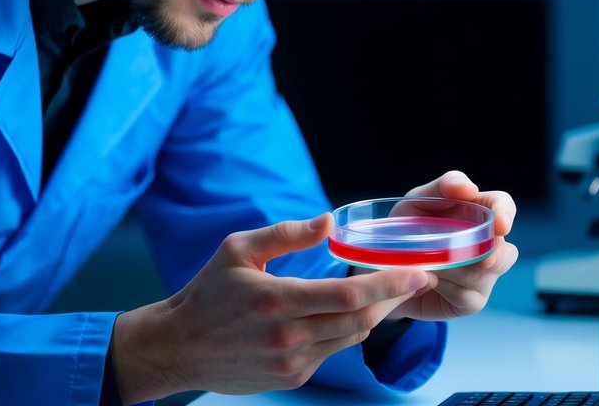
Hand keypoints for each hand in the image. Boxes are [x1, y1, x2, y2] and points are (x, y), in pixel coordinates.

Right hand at [110, 214, 435, 403]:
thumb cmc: (208, 293)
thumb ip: (286, 234)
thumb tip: (328, 221)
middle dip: (393, 297)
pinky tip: (347, 312)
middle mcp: (288, 338)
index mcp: (276, 301)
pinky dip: (347, 330)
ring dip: (374, 314)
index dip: (389, 284)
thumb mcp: (238, 248)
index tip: (417, 272)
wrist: (180, 347)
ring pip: (351, 339)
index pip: (348, 295)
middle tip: (415, 277)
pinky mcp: (292, 378)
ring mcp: (292, 363)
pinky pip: (332, 351)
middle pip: (360, 320)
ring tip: (387, 290)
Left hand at [384, 170, 518, 320]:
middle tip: (481, 260)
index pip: (502, 205)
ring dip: (454, 269)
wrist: (386, 268)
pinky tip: (428, 280)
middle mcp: (486, 244)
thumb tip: (468, 187)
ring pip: (484, 275)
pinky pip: (467, 296)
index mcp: (476, 212)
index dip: (505, 213)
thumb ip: (442, 188)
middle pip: (506, 251)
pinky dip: (445, 287)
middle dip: (495, 256)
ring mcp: (483, 275)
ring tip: (427, 262)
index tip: (501, 225)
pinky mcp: (472, 301)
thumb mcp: (416, 202)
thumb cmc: (406, 227)